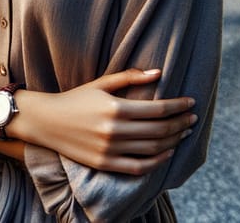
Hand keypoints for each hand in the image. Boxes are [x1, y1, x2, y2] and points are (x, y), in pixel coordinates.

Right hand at [18, 68, 195, 174]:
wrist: (47, 121)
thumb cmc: (76, 98)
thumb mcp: (101, 83)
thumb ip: (130, 77)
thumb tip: (158, 73)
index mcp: (115, 108)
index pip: (157, 109)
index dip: (177, 106)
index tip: (190, 102)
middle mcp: (115, 131)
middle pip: (159, 130)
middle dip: (180, 123)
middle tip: (193, 117)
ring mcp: (110, 150)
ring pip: (152, 149)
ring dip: (173, 140)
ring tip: (184, 132)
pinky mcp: (105, 164)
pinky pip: (138, 167)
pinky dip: (157, 162)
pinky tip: (167, 152)